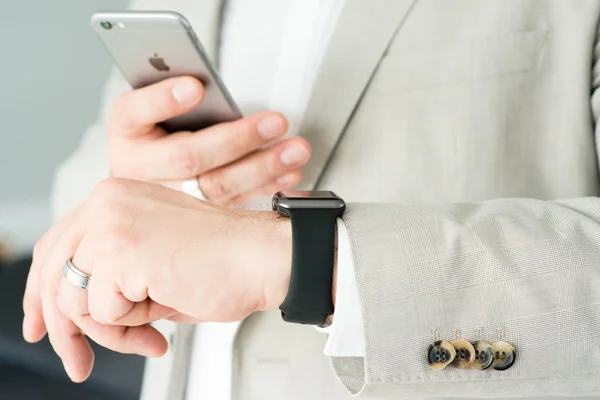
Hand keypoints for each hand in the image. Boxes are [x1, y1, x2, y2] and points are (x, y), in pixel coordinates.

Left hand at [22, 178, 292, 381]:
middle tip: (80, 362)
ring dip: (114, 331)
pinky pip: (102, 312)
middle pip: (54, 275)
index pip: (56, 245)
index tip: (42, 326)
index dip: (42, 292)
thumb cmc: (226, 261)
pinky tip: (164, 316)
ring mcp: (112, 223)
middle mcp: (108, 202)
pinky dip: (132, 327)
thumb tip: (76, 314)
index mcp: (117, 198)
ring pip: (75, 299)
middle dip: (66, 329)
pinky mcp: (122, 250)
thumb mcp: (155, 261)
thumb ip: (113, 275)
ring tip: (150, 331)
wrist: (265, 257)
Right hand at [108, 76, 310, 205]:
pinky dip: (267, 186)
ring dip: (262, 167)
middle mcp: (140, 169)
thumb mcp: (154, 102)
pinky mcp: (196, 214)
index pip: (135, 112)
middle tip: (275, 122)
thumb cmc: (156, 125)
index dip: (164, 100)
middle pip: (188, 157)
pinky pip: (234, 203)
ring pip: (217, 187)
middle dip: (237, 139)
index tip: (195, 87)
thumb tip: (206, 87)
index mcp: (125, 130)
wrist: (147, 168)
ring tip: (295, 150)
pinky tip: (289, 173)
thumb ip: (174, 92)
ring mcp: (167, 198)